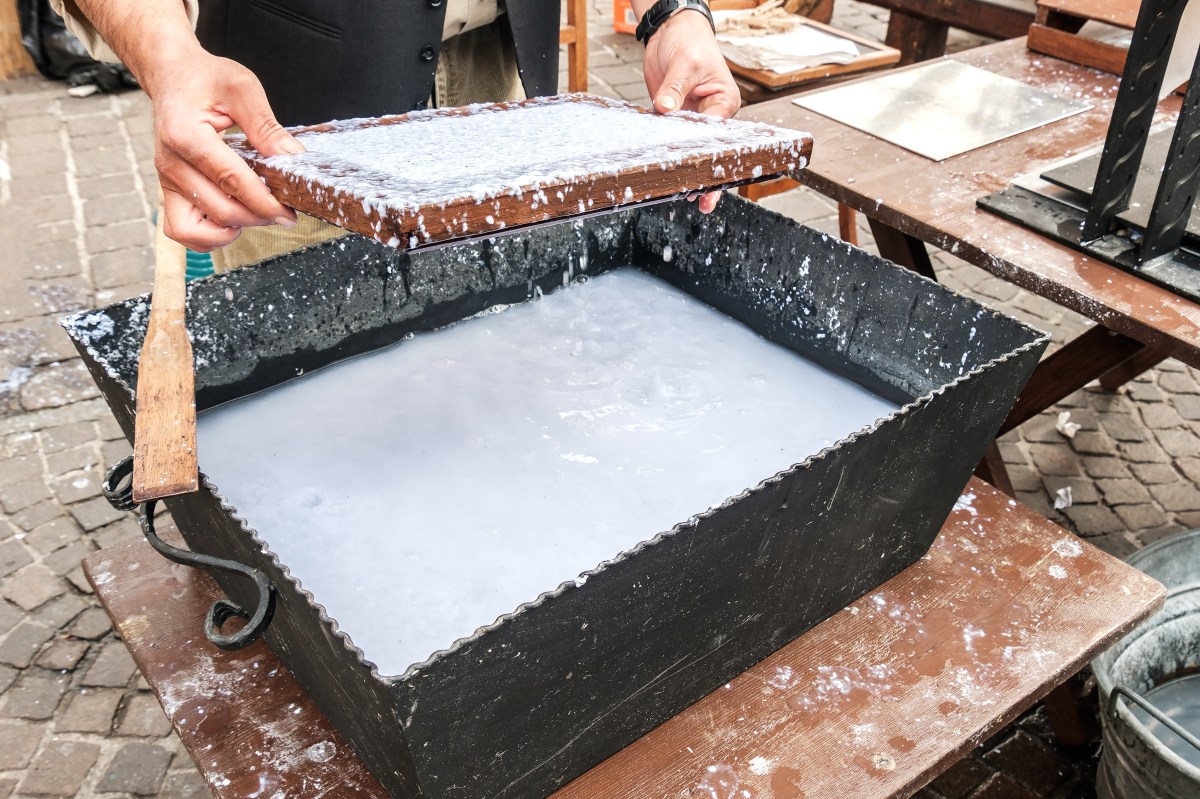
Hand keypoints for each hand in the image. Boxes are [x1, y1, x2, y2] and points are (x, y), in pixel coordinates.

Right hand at [147, 48, 303, 250]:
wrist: (173, 76)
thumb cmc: (204, 79)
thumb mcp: (242, 88)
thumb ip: (267, 126)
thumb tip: (292, 158)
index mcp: (186, 135)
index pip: (231, 180)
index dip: (264, 201)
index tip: (289, 210)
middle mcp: (171, 163)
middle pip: (220, 211)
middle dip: (258, 217)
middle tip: (282, 210)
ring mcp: (167, 181)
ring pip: (197, 231)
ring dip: (232, 230)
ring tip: (254, 213)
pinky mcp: (169, 191)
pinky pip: (182, 231)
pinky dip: (208, 235)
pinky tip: (232, 220)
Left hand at [642, 8, 740, 213]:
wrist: (670, 30)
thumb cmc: (690, 41)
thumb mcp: (685, 64)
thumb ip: (674, 88)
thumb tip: (664, 108)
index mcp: (724, 102)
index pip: (719, 135)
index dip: (711, 156)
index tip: (704, 175)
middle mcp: (710, 114)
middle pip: (710, 151)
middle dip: (707, 177)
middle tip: (704, 201)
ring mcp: (690, 119)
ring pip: (689, 150)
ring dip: (686, 171)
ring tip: (684, 196)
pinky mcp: (672, 118)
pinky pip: (669, 139)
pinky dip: (665, 155)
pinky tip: (663, 174)